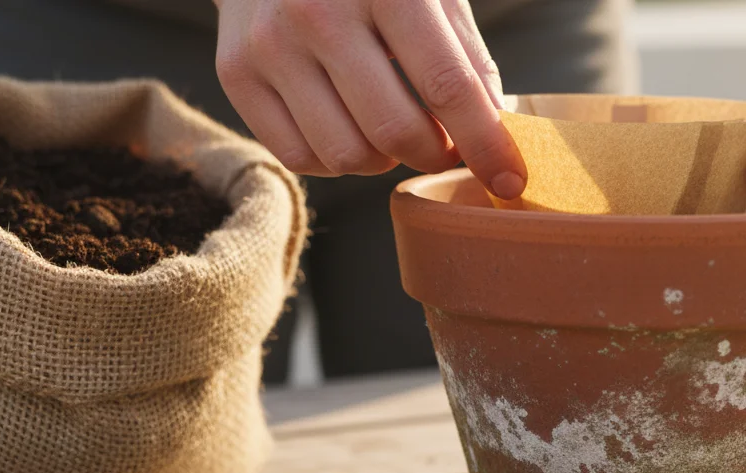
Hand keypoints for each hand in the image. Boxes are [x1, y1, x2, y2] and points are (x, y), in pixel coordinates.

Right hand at [213, 0, 526, 197]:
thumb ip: (467, 57)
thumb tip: (497, 134)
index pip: (448, 86)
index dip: (486, 145)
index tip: (509, 181)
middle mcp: (318, 12)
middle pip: (396, 132)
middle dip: (435, 155)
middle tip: (444, 144)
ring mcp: (270, 44)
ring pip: (347, 155)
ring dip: (385, 160)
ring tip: (392, 127)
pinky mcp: (236, 72)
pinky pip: (300, 158)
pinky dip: (337, 160)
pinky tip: (348, 125)